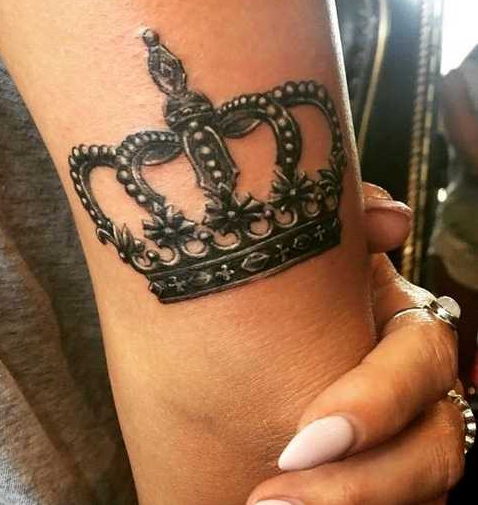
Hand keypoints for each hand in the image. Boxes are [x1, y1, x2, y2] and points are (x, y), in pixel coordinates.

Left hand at [247, 184, 465, 504]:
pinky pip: (386, 503)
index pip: (422, 363)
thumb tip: (389, 219)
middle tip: (271, 500)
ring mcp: (406, 440)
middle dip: (360, 483)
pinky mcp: (380, 479)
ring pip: (417, 492)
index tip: (300, 438)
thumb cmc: (297, 293)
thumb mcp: (322, 258)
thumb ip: (350, 232)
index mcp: (406, 331)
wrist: (268, 342)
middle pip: (434, 448)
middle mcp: (420, 390)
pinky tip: (261, 503)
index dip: (375, 403)